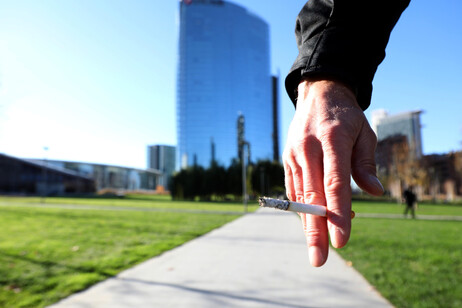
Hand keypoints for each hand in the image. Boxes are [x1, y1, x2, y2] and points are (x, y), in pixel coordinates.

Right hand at [283, 79, 383, 266]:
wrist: (318, 94)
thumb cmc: (346, 116)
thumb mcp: (364, 133)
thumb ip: (366, 163)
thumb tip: (373, 192)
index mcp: (332, 138)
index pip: (334, 183)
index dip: (338, 214)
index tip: (342, 241)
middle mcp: (308, 148)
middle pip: (312, 197)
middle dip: (316, 231)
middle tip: (318, 259)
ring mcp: (294, 154)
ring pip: (300, 197)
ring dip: (308, 224)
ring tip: (316, 248)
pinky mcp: (288, 160)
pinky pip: (295, 189)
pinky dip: (304, 208)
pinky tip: (313, 223)